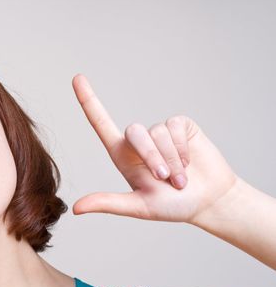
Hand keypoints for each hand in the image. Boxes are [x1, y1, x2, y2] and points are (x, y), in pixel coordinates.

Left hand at [72, 74, 236, 222]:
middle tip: (166, 180)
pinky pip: (175, 126)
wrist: (209, 201)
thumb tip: (76, 208)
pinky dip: (182, 149)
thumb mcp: (138, 206)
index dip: (88, 100)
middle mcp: (139, 141)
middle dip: (151, 157)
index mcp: (123, 156)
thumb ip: (107, 203)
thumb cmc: (172, 207)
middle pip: (134, 132)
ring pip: (157, 132)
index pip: (101, 124)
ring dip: (171, 159)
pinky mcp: (180, 126)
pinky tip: (189, 161)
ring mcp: (160, 132)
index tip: (76, 78)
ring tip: (180, 178)